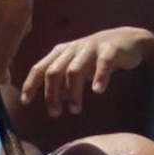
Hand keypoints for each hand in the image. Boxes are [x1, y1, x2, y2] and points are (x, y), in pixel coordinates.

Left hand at [20, 27, 151, 115]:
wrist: (127, 41)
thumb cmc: (95, 58)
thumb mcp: (74, 67)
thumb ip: (61, 81)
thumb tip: (51, 101)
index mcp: (61, 53)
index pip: (40, 68)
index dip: (31, 84)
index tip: (25, 101)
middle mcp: (73, 49)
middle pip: (54, 71)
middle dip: (51, 94)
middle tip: (55, 113)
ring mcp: (91, 48)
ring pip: (74, 70)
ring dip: (72, 92)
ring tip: (75, 109)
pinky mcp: (110, 49)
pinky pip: (103, 63)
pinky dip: (99, 77)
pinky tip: (97, 91)